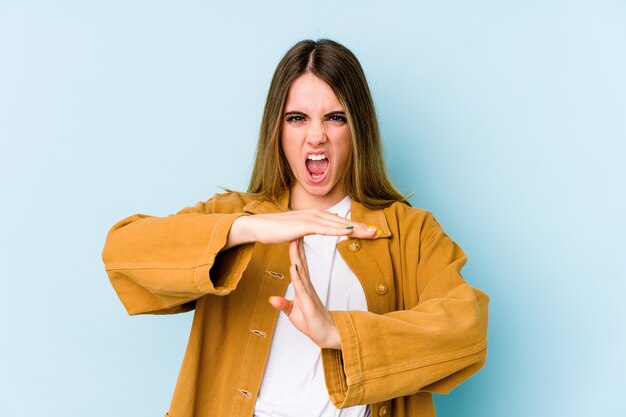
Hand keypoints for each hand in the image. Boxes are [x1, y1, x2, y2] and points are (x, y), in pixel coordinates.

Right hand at [225, 208, 377, 248]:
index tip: (371, 232)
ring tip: (370, 233)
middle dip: (361, 227)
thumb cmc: (276, 230)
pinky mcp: (302, 225)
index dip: (356, 227)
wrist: (258, 227)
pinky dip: (338, 230)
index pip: (340, 222)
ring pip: (337, 224)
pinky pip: (324, 229)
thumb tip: (321, 227)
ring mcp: (309, 218)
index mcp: (316, 216)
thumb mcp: (298, 230)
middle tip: (378, 232)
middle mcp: (315, 214)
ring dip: (355, 229)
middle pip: (343, 221)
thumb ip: (311, 228)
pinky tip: (349, 233)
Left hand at [269, 239, 340, 348]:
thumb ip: (283, 305)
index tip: (292, 236)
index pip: (298, 264)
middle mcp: (307, 287)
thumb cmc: (312, 323)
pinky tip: (294, 267)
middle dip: (297, 246)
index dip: (295, 250)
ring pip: (301, 271)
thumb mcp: (293, 313)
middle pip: (301, 262)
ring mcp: (308, 294)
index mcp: (303, 286)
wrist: (328, 335)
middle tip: (295, 229)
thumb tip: (272, 299)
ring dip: (297, 256)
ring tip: (294, 241)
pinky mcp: (308, 303)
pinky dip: (297, 277)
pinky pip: (301, 288)